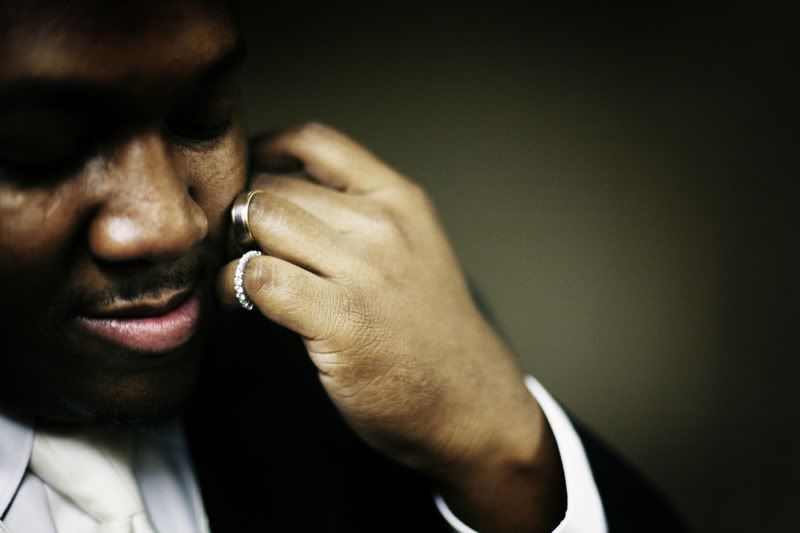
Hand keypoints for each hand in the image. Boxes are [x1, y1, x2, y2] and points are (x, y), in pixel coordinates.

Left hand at [218, 123, 564, 531]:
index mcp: (399, 200)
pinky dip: (232, 285)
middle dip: (240, 211)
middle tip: (235, 244)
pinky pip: (258, 276)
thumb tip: (277, 193)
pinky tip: (241, 301)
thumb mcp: (413, 248)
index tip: (249, 182)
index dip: (266, 152)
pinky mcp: (341, 320)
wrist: (469, 401)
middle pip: (274, 184)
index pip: (314, 141)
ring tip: (239, 272)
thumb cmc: (429, 329)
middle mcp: (382, 225)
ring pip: (259, 220)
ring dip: (231, 245)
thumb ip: (358, 214)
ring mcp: (363, 271)